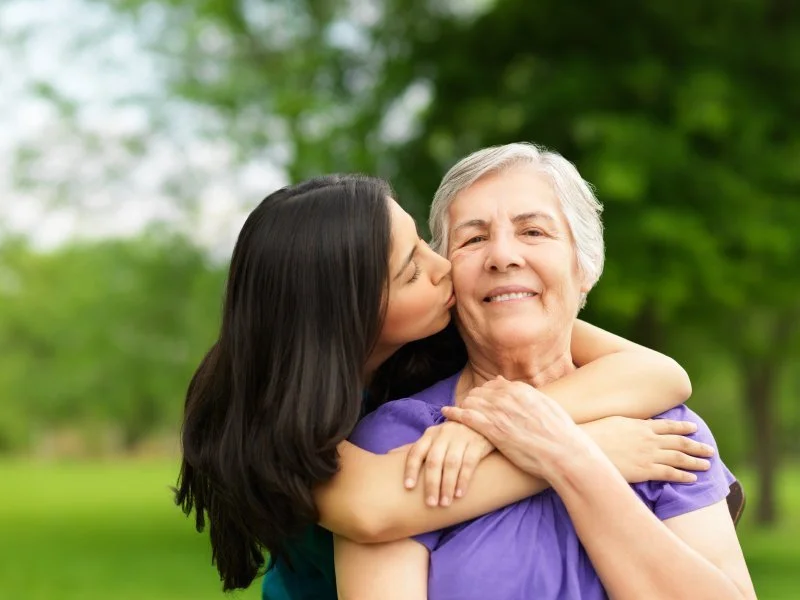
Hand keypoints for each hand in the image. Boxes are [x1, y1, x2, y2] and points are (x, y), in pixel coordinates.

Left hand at [395, 421, 494, 506]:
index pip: (416, 451)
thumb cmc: (453, 435)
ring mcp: (461, 438)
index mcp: (430, 434)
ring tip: (444, 503)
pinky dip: (463, 480)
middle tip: (430, 504)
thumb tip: (388, 455)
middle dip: (431, 483)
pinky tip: (460, 494)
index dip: (411, 469)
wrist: (483, 420)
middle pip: (434, 461)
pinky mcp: (477, 443)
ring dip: (447, 485)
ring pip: (451, 464)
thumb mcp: (434, 437)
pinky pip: (469, 463)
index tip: (408, 487)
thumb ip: (415, 448)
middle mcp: (443, 434)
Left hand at [441, 376, 588, 480]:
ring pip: (471, 402)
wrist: (564, 452)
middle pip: (480, 392)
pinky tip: (446, 413)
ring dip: (461, 405)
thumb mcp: (547, 407)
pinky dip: (454, 413)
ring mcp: (499, 412)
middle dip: (471, 398)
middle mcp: (508, 397)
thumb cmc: (560, 434)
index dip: (485, 392)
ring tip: (453, 410)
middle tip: (464, 405)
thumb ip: (528, 395)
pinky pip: (466, 417)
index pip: (494, 385)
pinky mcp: (493, 430)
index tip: (479, 398)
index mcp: (521, 390)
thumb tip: (513, 387)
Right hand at [581, 416, 713, 482]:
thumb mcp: (615, 421)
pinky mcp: (645, 470)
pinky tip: (693, 478)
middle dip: (696, 445)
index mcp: (642, 425)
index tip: (694, 428)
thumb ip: (630, 424)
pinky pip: (670, 473)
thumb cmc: (595, 433)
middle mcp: (650, 439)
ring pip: (679, 458)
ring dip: (695, 461)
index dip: (683, 427)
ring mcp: (649, 455)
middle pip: (679, 442)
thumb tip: (636, 425)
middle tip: (710, 449)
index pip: (668, 426)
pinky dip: (683, 475)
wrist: (586, 447)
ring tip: (707, 464)